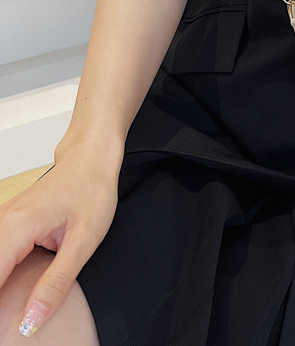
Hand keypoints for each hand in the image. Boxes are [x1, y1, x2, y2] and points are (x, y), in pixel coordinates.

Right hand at [0, 145, 119, 336]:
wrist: (91, 159)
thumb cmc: (92, 190)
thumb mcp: (84, 241)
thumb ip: (57, 283)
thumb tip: (31, 322)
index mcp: (16, 227)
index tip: (6, 330)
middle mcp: (0, 223)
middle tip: (10, 325)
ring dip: (0, 288)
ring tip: (11, 312)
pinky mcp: (4, 225)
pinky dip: (1, 275)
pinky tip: (10, 291)